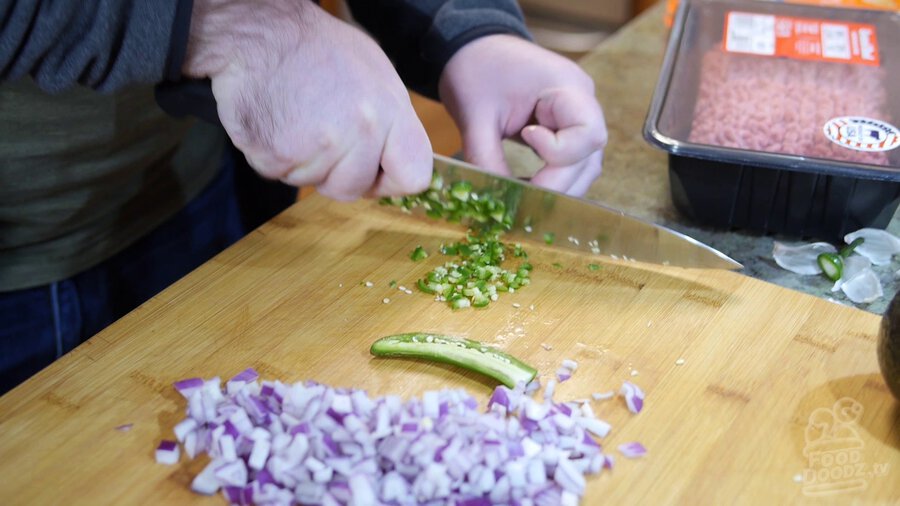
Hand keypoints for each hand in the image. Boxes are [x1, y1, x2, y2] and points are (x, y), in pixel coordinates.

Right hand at [182, 0, 432, 199]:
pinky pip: (281, 175)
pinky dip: (274, 157)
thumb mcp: (374, 72)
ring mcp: (319, 147)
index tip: (375, 172)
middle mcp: (360, 130)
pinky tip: (276, 123)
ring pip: (315, 184)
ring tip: (296, 120)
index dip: (391, 180)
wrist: (258, 34)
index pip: (413, 175)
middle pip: (354, 188)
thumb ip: (391, 122)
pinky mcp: (279, 156)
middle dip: (336, 173)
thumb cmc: (316, 50)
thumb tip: (396, 160)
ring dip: (303, 163)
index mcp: (389, 110)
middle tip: (320, 134)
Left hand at [438, 35, 606, 195]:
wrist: (472, 49)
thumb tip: (496, 202)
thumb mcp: (475, 114)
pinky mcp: (566, 129)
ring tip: (525, 196)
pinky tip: (529, 186)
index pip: (589, 133)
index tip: (525, 138)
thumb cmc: (476, 70)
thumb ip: (486, 157)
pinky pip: (572, 163)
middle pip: (589, 157)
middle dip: (557, 182)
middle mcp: (582, 103)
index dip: (560, 151)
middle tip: (522, 198)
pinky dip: (554, 179)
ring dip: (559, 187)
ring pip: (585, 166)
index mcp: (567, 87)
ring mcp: (577, 118)